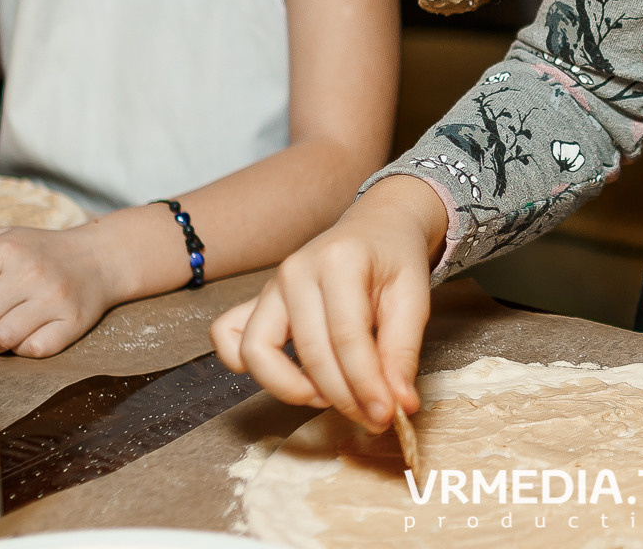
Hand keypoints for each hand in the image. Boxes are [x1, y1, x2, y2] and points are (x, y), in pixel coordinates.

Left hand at [0, 225, 118, 357]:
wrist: (100, 257)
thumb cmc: (42, 251)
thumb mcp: (6, 237)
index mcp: (9, 248)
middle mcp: (31, 272)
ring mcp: (54, 299)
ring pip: (3, 339)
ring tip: (1, 331)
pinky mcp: (73, 322)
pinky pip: (34, 350)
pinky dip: (25, 348)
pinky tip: (29, 333)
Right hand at [211, 174, 447, 432]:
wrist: (377, 227)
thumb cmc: (394, 260)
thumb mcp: (414, 297)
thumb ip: (404, 351)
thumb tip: (401, 405)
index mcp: (339, 260)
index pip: (347, 338)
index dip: (366, 385)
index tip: (387, 416)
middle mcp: (296, 271)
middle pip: (310, 352)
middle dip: (342, 397)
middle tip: (372, 417)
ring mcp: (270, 286)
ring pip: (258, 352)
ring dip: (290, 388)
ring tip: (329, 397)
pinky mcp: (256, 301)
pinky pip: (228, 336)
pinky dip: (246, 366)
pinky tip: (289, 377)